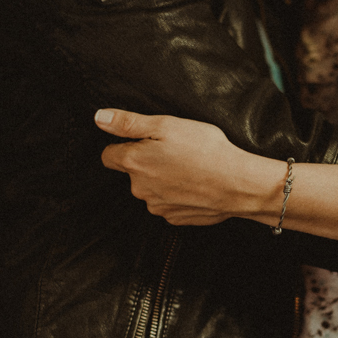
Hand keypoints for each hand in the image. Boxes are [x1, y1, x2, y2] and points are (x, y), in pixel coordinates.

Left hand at [95, 108, 279, 224]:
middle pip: (132, 173)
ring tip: (189, 168)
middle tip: (175, 151)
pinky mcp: (174, 218)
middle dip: (147, 162)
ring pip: (151, 189)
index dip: (125, 145)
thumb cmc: (205, 151)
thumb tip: (100, 118)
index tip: (145, 141)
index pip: (109, 156)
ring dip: (163, 179)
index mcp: (134, 163)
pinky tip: (196, 184)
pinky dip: (178, 195)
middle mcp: (140, 188)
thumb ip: (129, 123)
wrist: (237, 185)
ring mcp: (157, 206)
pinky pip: (169, 204)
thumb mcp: (166, 125)